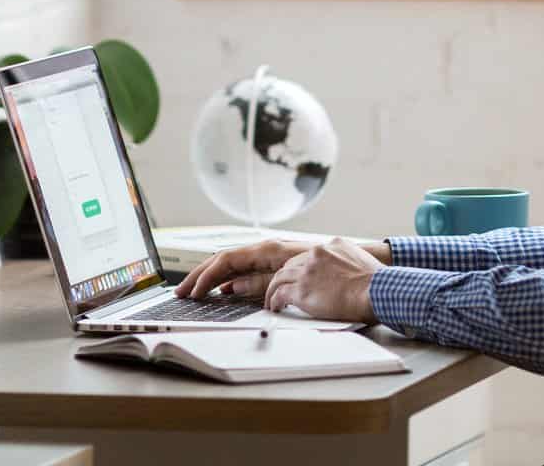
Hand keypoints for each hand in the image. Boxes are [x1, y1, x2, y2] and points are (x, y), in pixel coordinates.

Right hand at [174, 239, 313, 300]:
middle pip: (226, 260)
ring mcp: (273, 256)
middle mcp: (268, 250)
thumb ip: (260, 284)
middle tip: (182, 292)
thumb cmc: (327, 277)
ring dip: (214, 277)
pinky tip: (225, 290)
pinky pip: (248, 270)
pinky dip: (231, 279)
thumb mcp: (290, 281)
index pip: (226, 260)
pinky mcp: (279, 264)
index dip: (206, 276)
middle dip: (202, 275)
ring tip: (196, 292)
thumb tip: (232, 286)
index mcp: (268, 250)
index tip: (193, 292)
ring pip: (235, 265)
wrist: (360, 278)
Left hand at [263, 238, 382, 323]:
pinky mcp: (301, 290)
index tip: (299, 276)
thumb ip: (349, 263)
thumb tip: (349, 276)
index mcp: (332, 246)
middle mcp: (316, 254)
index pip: (309, 255)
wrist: (377, 291)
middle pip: (290, 264)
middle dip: (285, 276)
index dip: (301, 267)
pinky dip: (274, 301)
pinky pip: (279, 294)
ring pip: (280, 277)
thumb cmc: (378, 283)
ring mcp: (307, 272)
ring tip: (272, 300)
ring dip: (274, 289)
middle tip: (280, 287)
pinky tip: (275, 307)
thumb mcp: (362, 261)